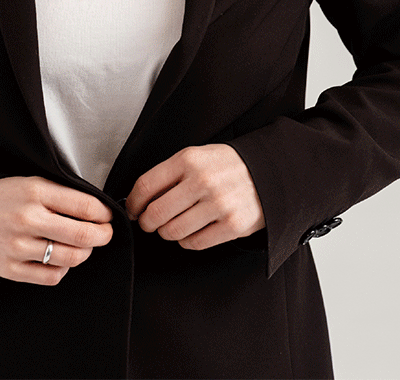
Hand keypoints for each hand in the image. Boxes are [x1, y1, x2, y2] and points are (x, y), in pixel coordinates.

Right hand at [0, 176, 113, 284]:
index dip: (104, 214)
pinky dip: (63, 269)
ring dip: (85, 253)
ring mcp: (19, 247)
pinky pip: (51, 276)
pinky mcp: (11, 269)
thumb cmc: (1, 198)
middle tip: (105, 233)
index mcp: (36, 192)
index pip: (85, 206)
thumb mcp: (30, 183)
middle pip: (83, 235)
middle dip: (103, 236)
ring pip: (71, 258)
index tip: (107, 216)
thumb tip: (96, 209)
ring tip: (83, 246)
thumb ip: (61, 194)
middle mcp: (28, 219)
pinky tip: (61, 259)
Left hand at [125, 144, 264, 249]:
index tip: (132, 210)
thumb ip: (169, 174)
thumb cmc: (224, 166)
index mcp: (188, 159)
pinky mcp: (232, 226)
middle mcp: (202, 181)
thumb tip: (138, 200)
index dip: (132, 203)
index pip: (145, 186)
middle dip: (147, 223)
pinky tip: (191, 231)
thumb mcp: (196, 156)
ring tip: (172, 226)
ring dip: (167, 233)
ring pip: (173, 232)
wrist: (268, 172)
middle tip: (149, 223)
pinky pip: (194, 243)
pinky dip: (186, 241)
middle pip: (156, 213)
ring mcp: (218, 204)